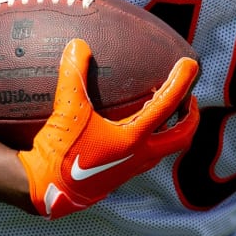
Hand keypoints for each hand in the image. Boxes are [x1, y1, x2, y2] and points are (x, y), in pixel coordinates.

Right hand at [17, 37, 199, 218]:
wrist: (44, 190)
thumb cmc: (59, 151)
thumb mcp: (67, 109)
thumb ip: (73, 75)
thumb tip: (78, 45)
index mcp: (133, 139)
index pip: (167, 105)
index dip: (182, 82)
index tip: (191, 65)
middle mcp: (139, 156)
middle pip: (181, 137)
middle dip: (190, 116)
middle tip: (189, 98)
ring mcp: (131, 169)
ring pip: (165, 149)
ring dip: (172, 129)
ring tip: (165, 110)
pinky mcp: (119, 175)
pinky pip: (148, 155)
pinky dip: (152, 138)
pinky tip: (134, 128)